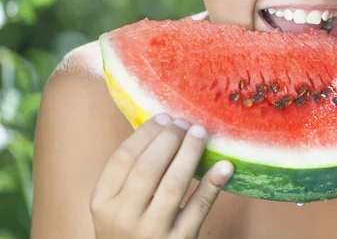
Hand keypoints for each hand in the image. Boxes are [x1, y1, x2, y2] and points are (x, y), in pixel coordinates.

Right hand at [90, 114, 233, 237]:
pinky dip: (212, 184)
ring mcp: (152, 231)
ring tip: (200, 133)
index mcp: (103, 203)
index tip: (164, 117)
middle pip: (148, 167)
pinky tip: (224, 166)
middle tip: (185, 123)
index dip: (145, 133)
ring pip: (173, 184)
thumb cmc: (128, 228)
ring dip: (190, 153)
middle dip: (169, 139)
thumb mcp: (116, 204)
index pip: (123, 158)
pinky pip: (198, 207)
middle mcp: (123, 217)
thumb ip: (131, 174)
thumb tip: (164, 126)